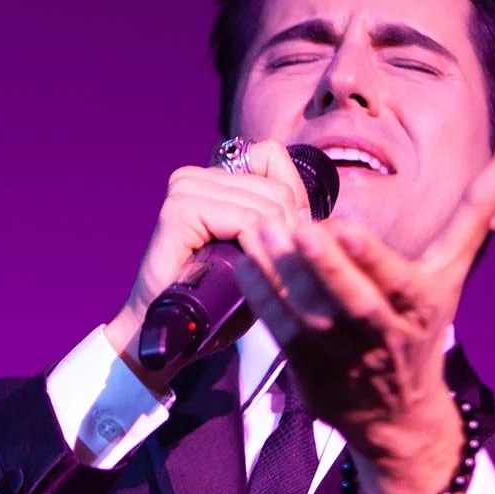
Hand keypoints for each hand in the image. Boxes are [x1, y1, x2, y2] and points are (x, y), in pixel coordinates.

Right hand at [104, 139, 309, 391]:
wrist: (173, 335)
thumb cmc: (217, 301)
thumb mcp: (259, 254)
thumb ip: (282, 223)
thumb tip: (321, 213)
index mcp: (213, 177)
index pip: (273, 158)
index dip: (295, 202)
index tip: (289, 244)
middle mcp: (196, 176)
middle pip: (276, 187)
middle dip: (291, 233)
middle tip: (282, 271)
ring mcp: (185, 190)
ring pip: (265, 205)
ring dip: (278, 247)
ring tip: (269, 277)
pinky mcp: (180, 212)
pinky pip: (245, 221)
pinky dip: (258, 250)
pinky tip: (252, 273)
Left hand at [234, 152, 494, 493]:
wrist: (397, 414)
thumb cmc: (420, 327)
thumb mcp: (450, 274)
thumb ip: (473, 215)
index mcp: (419, 305)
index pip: (397, 281)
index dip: (373, 259)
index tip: (348, 230)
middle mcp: (382, 334)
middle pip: (353, 302)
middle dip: (326, 268)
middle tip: (296, 229)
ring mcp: (342, 355)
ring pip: (311, 315)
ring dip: (283, 276)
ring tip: (260, 234)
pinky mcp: (308, 369)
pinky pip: (282, 331)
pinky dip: (262, 299)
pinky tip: (244, 264)